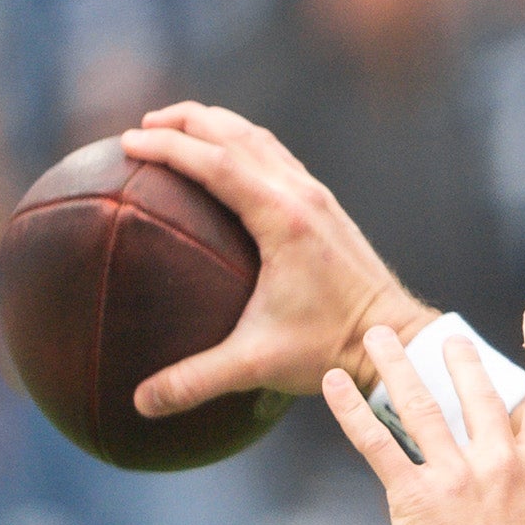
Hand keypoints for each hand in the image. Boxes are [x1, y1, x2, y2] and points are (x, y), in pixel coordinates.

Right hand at [121, 102, 434, 415]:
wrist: (396, 339)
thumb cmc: (331, 350)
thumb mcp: (258, 365)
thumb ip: (197, 381)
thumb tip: (141, 404)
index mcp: (284, 219)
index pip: (216, 162)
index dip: (169, 146)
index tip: (128, 141)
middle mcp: (301, 195)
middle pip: (235, 134)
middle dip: (185, 121)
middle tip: (142, 124)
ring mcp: (317, 196)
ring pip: (258, 139)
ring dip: (215, 125)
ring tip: (175, 127)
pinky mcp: (326, 206)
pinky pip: (276, 157)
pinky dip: (242, 144)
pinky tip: (225, 159)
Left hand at [324, 304, 524, 524]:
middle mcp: (500, 463)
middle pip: (477, 391)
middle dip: (459, 358)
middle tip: (446, 338)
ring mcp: (455, 477)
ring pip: (421, 405)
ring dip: (397, 364)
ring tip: (380, 334)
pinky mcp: (414, 497)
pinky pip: (378, 444)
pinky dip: (351, 410)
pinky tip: (334, 382)